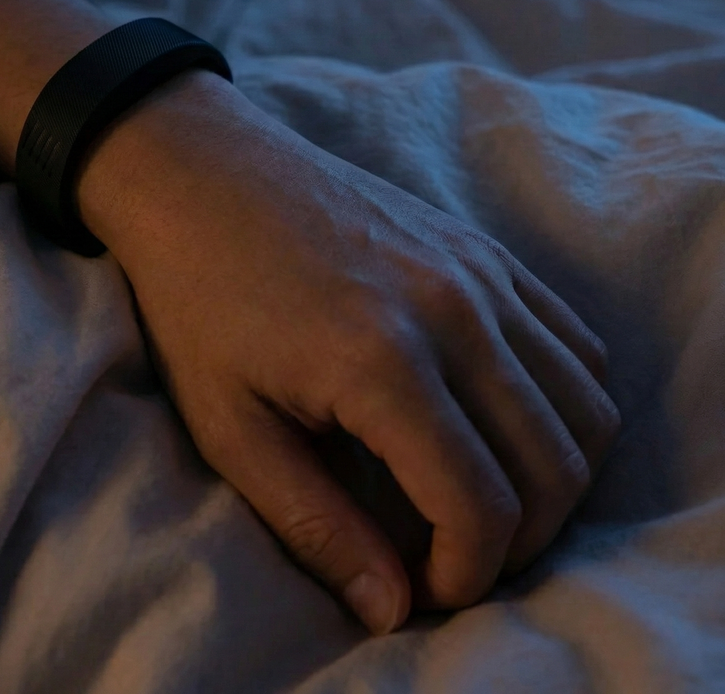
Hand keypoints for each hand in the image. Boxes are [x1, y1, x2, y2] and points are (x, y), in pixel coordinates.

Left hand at [78, 70, 620, 634]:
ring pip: (587, 406)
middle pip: (556, 466)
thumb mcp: (229, 425)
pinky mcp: (484, 249)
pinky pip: (575, 340)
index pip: (481, 507)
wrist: (201, 179)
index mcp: (383, 363)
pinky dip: (564, 403)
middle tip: (454, 557)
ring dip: (552, 477)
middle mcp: (454, 312)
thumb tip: (391, 607)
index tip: (421, 590)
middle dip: (519, 543)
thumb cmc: (198, 298)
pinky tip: (504, 422)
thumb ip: (314, 522)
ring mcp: (479, 272)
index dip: (464, 577)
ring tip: (484, 498)